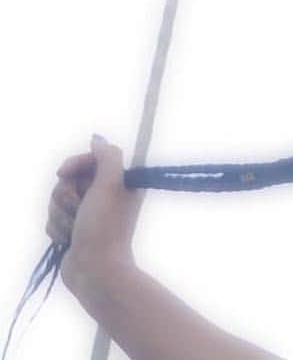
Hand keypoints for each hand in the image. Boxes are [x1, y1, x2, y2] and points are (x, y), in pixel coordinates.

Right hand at [47, 135, 144, 293]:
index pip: (91, 158)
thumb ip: (107, 156)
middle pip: (70, 179)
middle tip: (77, 210)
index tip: (63, 173)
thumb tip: (97, 140)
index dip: (74, 164)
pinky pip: (53, 219)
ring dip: (61, 214)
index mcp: (120, 181)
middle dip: (67, 195)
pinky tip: (67, 239)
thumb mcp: (111, 184)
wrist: (95, 272)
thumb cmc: (105, 226)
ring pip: (58, 200)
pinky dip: (57, 228)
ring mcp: (88, 213)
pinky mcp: (73, 229)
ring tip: (73, 229)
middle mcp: (106, 194)